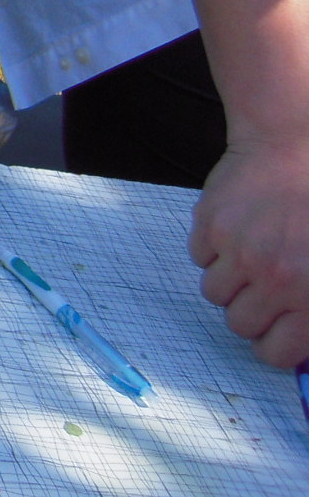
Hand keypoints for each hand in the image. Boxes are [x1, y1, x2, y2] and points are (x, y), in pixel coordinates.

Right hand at [189, 143, 308, 368]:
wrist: (295, 144)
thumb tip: (298, 345)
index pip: (275, 352)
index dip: (273, 344)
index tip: (275, 331)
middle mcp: (277, 278)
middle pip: (240, 325)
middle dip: (251, 310)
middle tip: (265, 286)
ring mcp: (241, 251)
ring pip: (214, 293)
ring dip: (230, 278)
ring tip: (253, 250)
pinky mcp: (211, 226)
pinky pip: (199, 257)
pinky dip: (214, 246)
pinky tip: (239, 225)